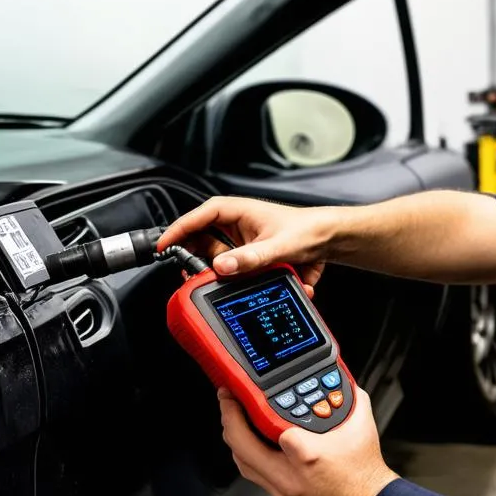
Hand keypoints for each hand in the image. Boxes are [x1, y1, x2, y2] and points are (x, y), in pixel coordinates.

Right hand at [159, 196, 334, 291]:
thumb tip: (222, 266)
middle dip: (194, 257)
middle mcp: (237, 225)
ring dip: (219, 272)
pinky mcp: (252, 259)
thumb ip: (249, 259)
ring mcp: (244, 243)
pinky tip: (257, 284)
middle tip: (188, 273)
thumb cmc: (308, 230)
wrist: (332, 240)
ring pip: (218, 258)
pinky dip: (241, 281)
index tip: (163, 245)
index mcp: (238, 211)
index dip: (178, 230)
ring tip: (219, 282)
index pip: (198, 216)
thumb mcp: (277, 247)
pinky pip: (237, 270)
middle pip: (202, 240)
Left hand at [219, 387, 398, 495]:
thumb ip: (348, 397)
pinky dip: (254, 459)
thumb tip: (341, 380)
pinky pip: (259, 479)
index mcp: (308, 455)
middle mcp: (290, 478)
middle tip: (227, 401)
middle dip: (229, 420)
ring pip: (245, 466)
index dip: (258, 406)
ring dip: (237, 441)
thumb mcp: (360, 425)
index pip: (272, 425)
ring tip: (235, 420)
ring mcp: (284, 494)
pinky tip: (256, 445)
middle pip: (242, 449)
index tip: (243, 391)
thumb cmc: (366, 473)